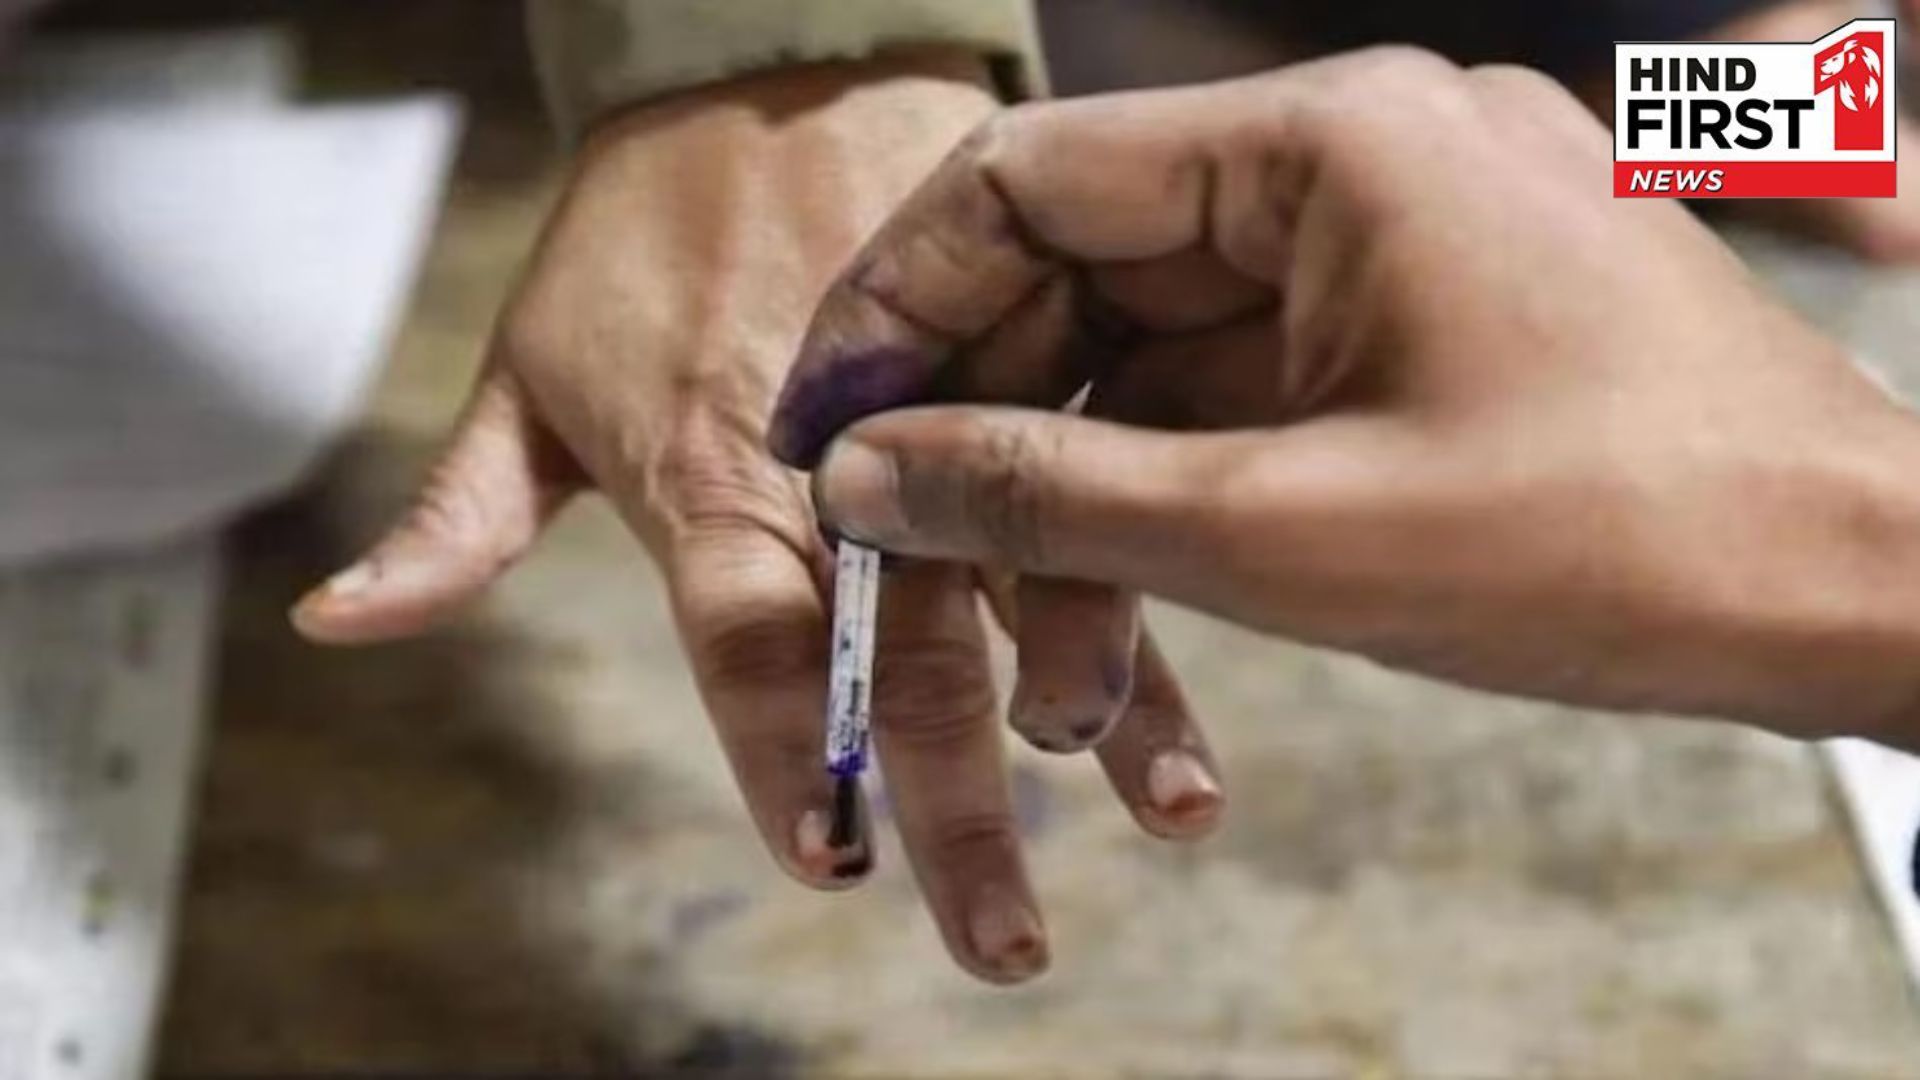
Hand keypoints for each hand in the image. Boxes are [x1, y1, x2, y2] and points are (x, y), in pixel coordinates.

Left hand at [291, 55, 1221, 983]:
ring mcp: (957, 421)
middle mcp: (851, 469)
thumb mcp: (527, 368)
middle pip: (907, 656)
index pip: (753, 642)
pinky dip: (1155, 590)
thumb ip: (458, 514)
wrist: (772, 58)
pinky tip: (1200, 665)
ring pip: (1039, 580)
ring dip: (1103, 710)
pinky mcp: (1040, 373)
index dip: (784, 752)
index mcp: (717, 476)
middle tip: (1000, 939)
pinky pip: (1106, 494)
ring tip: (1167, 819)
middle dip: (957, 808)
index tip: (825, 857)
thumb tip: (338, 624)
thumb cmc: (638, 226)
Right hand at [772, 49, 1919, 748]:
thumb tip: (865, 477)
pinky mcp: (1434, 317)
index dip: (899, 306)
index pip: (1030, 179)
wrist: (1861, 590)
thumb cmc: (1619, 543)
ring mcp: (1404, 235)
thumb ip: (1046, 492)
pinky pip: (1254, 388)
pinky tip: (1138, 620)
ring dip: (1092, 500)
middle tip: (915, 565)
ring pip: (1169, 354)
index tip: (825, 427)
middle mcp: (1361, 156)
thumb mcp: (1285, 533)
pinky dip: (1185, 496)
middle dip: (995, 436)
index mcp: (1330, 143)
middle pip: (1093, 271)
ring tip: (1051, 676)